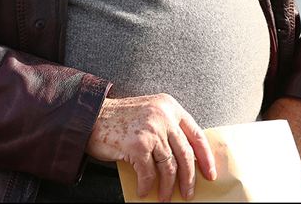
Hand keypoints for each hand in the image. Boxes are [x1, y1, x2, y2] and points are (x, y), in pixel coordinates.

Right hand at [86, 94, 216, 201]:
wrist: (90, 116)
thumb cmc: (120, 119)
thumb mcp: (150, 114)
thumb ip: (167, 129)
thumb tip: (183, 160)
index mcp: (171, 107)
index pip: (197, 135)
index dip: (206, 157)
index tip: (210, 172)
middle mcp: (164, 117)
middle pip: (185, 154)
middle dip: (189, 178)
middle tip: (189, 193)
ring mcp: (151, 131)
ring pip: (169, 167)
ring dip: (168, 187)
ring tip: (166, 198)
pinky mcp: (138, 145)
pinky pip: (149, 173)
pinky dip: (148, 186)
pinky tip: (145, 192)